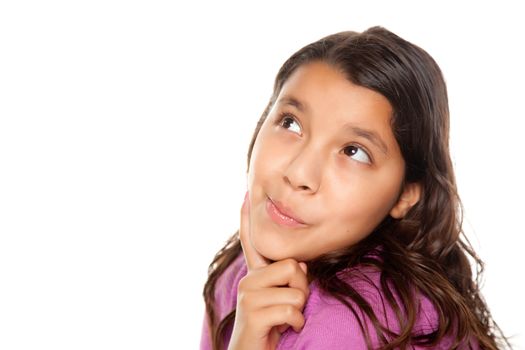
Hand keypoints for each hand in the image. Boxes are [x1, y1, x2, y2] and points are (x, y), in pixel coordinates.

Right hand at [228, 192, 309, 349]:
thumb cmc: (271, 326)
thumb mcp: (280, 299)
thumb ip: (286, 279)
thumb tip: (300, 265)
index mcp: (254, 274)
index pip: (251, 242)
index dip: (248, 219)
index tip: (246, 193)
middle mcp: (247, 280)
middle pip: (294, 266)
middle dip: (302, 289)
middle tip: (289, 305)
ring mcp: (248, 296)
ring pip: (297, 291)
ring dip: (299, 310)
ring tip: (285, 318)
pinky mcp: (253, 314)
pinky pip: (292, 311)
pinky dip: (296, 323)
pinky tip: (283, 329)